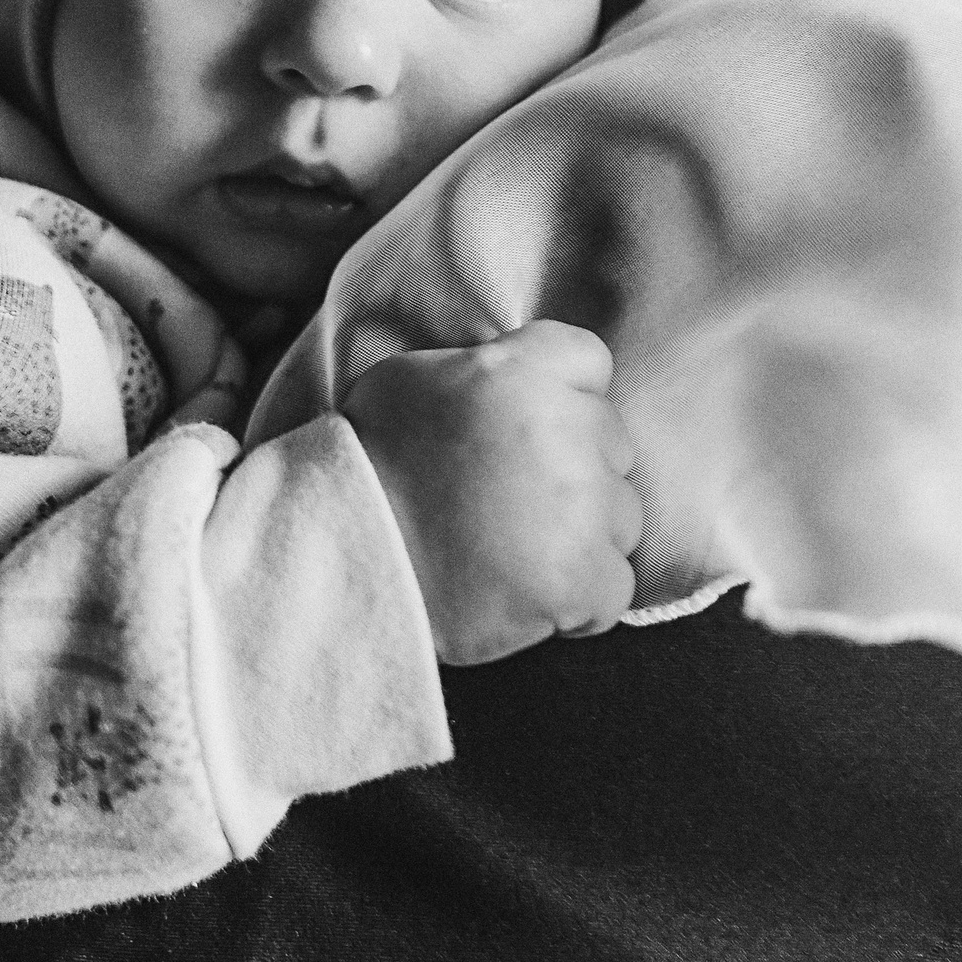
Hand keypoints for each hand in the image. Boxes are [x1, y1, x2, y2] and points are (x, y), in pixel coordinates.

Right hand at [342, 320, 640, 665]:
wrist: (338, 556)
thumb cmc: (369, 466)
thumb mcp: (412, 378)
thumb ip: (483, 366)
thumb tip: (522, 374)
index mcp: (521, 370)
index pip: (589, 362)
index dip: (561, 397)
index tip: (522, 430)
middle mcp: (563, 429)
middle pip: (612, 444)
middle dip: (573, 471)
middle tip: (505, 499)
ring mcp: (580, 508)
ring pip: (622, 518)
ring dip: (580, 536)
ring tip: (508, 550)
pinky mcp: (579, 579)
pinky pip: (615, 589)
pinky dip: (580, 598)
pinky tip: (523, 592)